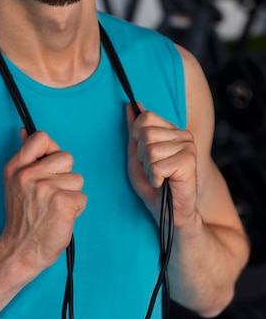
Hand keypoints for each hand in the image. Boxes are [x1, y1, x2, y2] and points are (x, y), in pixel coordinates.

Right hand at [0, 129, 86, 276]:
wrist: (19, 251)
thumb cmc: (23, 217)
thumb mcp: (15, 182)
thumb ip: (25, 157)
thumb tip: (25, 130)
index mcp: (15, 167)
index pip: (41, 137)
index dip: (51, 150)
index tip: (48, 166)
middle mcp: (28, 175)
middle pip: (66, 157)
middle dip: (64, 175)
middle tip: (50, 194)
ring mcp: (45, 189)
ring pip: (77, 178)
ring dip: (71, 194)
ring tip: (54, 208)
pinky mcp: (62, 203)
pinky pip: (82, 197)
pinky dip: (75, 209)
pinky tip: (60, 217)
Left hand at [127, 103, 197, 226]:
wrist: (170, 213)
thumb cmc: (153, 186)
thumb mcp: (137, 155)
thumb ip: (134, 131)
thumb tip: (130, 105)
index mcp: (172, 130)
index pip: (145, 117)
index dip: (136, 137)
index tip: (144, 155)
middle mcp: (183, 135)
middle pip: (146, 133)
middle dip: (142, 155)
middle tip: (152, 169)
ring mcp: (189, 148)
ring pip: (150, 150)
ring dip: (148, 168)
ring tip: (159, 177)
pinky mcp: (189, 163)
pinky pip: (157, 166)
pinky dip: (154, 178)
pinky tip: (164, 183)